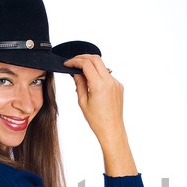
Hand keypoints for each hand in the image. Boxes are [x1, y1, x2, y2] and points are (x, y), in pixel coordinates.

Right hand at [64, 54, 136, 176]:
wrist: (111, 129)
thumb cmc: (97, 120)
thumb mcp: (82, 101)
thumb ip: (79, 83)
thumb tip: (75, 72)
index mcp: (99, 85)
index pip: (86, 64)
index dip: (75, 61)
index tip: (67, 64)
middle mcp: (110, 81)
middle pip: (96, 59)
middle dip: (82, 57)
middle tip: (73, 62)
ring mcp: (116, 83)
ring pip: (102, 65)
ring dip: (90, 65)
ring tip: (80, 72)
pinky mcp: (119, 86)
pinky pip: (107, 74)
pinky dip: (97, 74)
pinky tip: (90, 82)